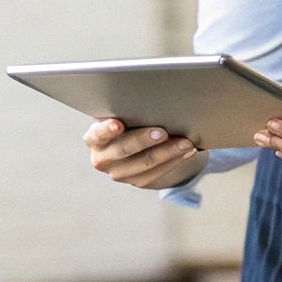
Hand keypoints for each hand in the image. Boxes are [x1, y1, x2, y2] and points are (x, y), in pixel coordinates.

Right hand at [84, 119, 206, 189]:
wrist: (132, 142)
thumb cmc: (127, 119)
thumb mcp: (121, 114)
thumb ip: (127, 110)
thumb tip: (151, 100)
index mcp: (94, 137)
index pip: (97, 134)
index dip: (107, 129)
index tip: (118, 123)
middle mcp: (102, 158)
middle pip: (124, 150)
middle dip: (145, 140)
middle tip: (163, 131)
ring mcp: (119, 173)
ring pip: (145, 164)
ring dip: (168, 152)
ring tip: (185, 142)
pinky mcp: (137, 181)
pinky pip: (157, 173)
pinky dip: (174, 161)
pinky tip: (187, 151)